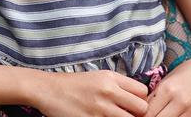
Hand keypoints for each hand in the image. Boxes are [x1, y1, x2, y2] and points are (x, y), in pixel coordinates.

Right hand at [34, 70, 148, 116]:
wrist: (47, 90)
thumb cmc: (72, 84)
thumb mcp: (97, 77)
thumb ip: (117, 86)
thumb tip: (137, 100)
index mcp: (110, 78)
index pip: (142, 91)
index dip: (140, 100)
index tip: (132, 105)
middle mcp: (108, 91)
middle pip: (142, 108)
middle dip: (137, 114)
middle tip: (126, 115)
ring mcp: (100, 108)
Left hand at [144, 53, 190, 116]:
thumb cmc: (188, 72)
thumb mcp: (168, 79)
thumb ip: (156, 95)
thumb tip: (141, 110)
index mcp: (168, 89)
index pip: (148, 113)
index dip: (142, 116)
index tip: (140, 115)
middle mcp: (181, 101)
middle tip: (151, 116)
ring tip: (164, 115)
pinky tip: (176, 116)